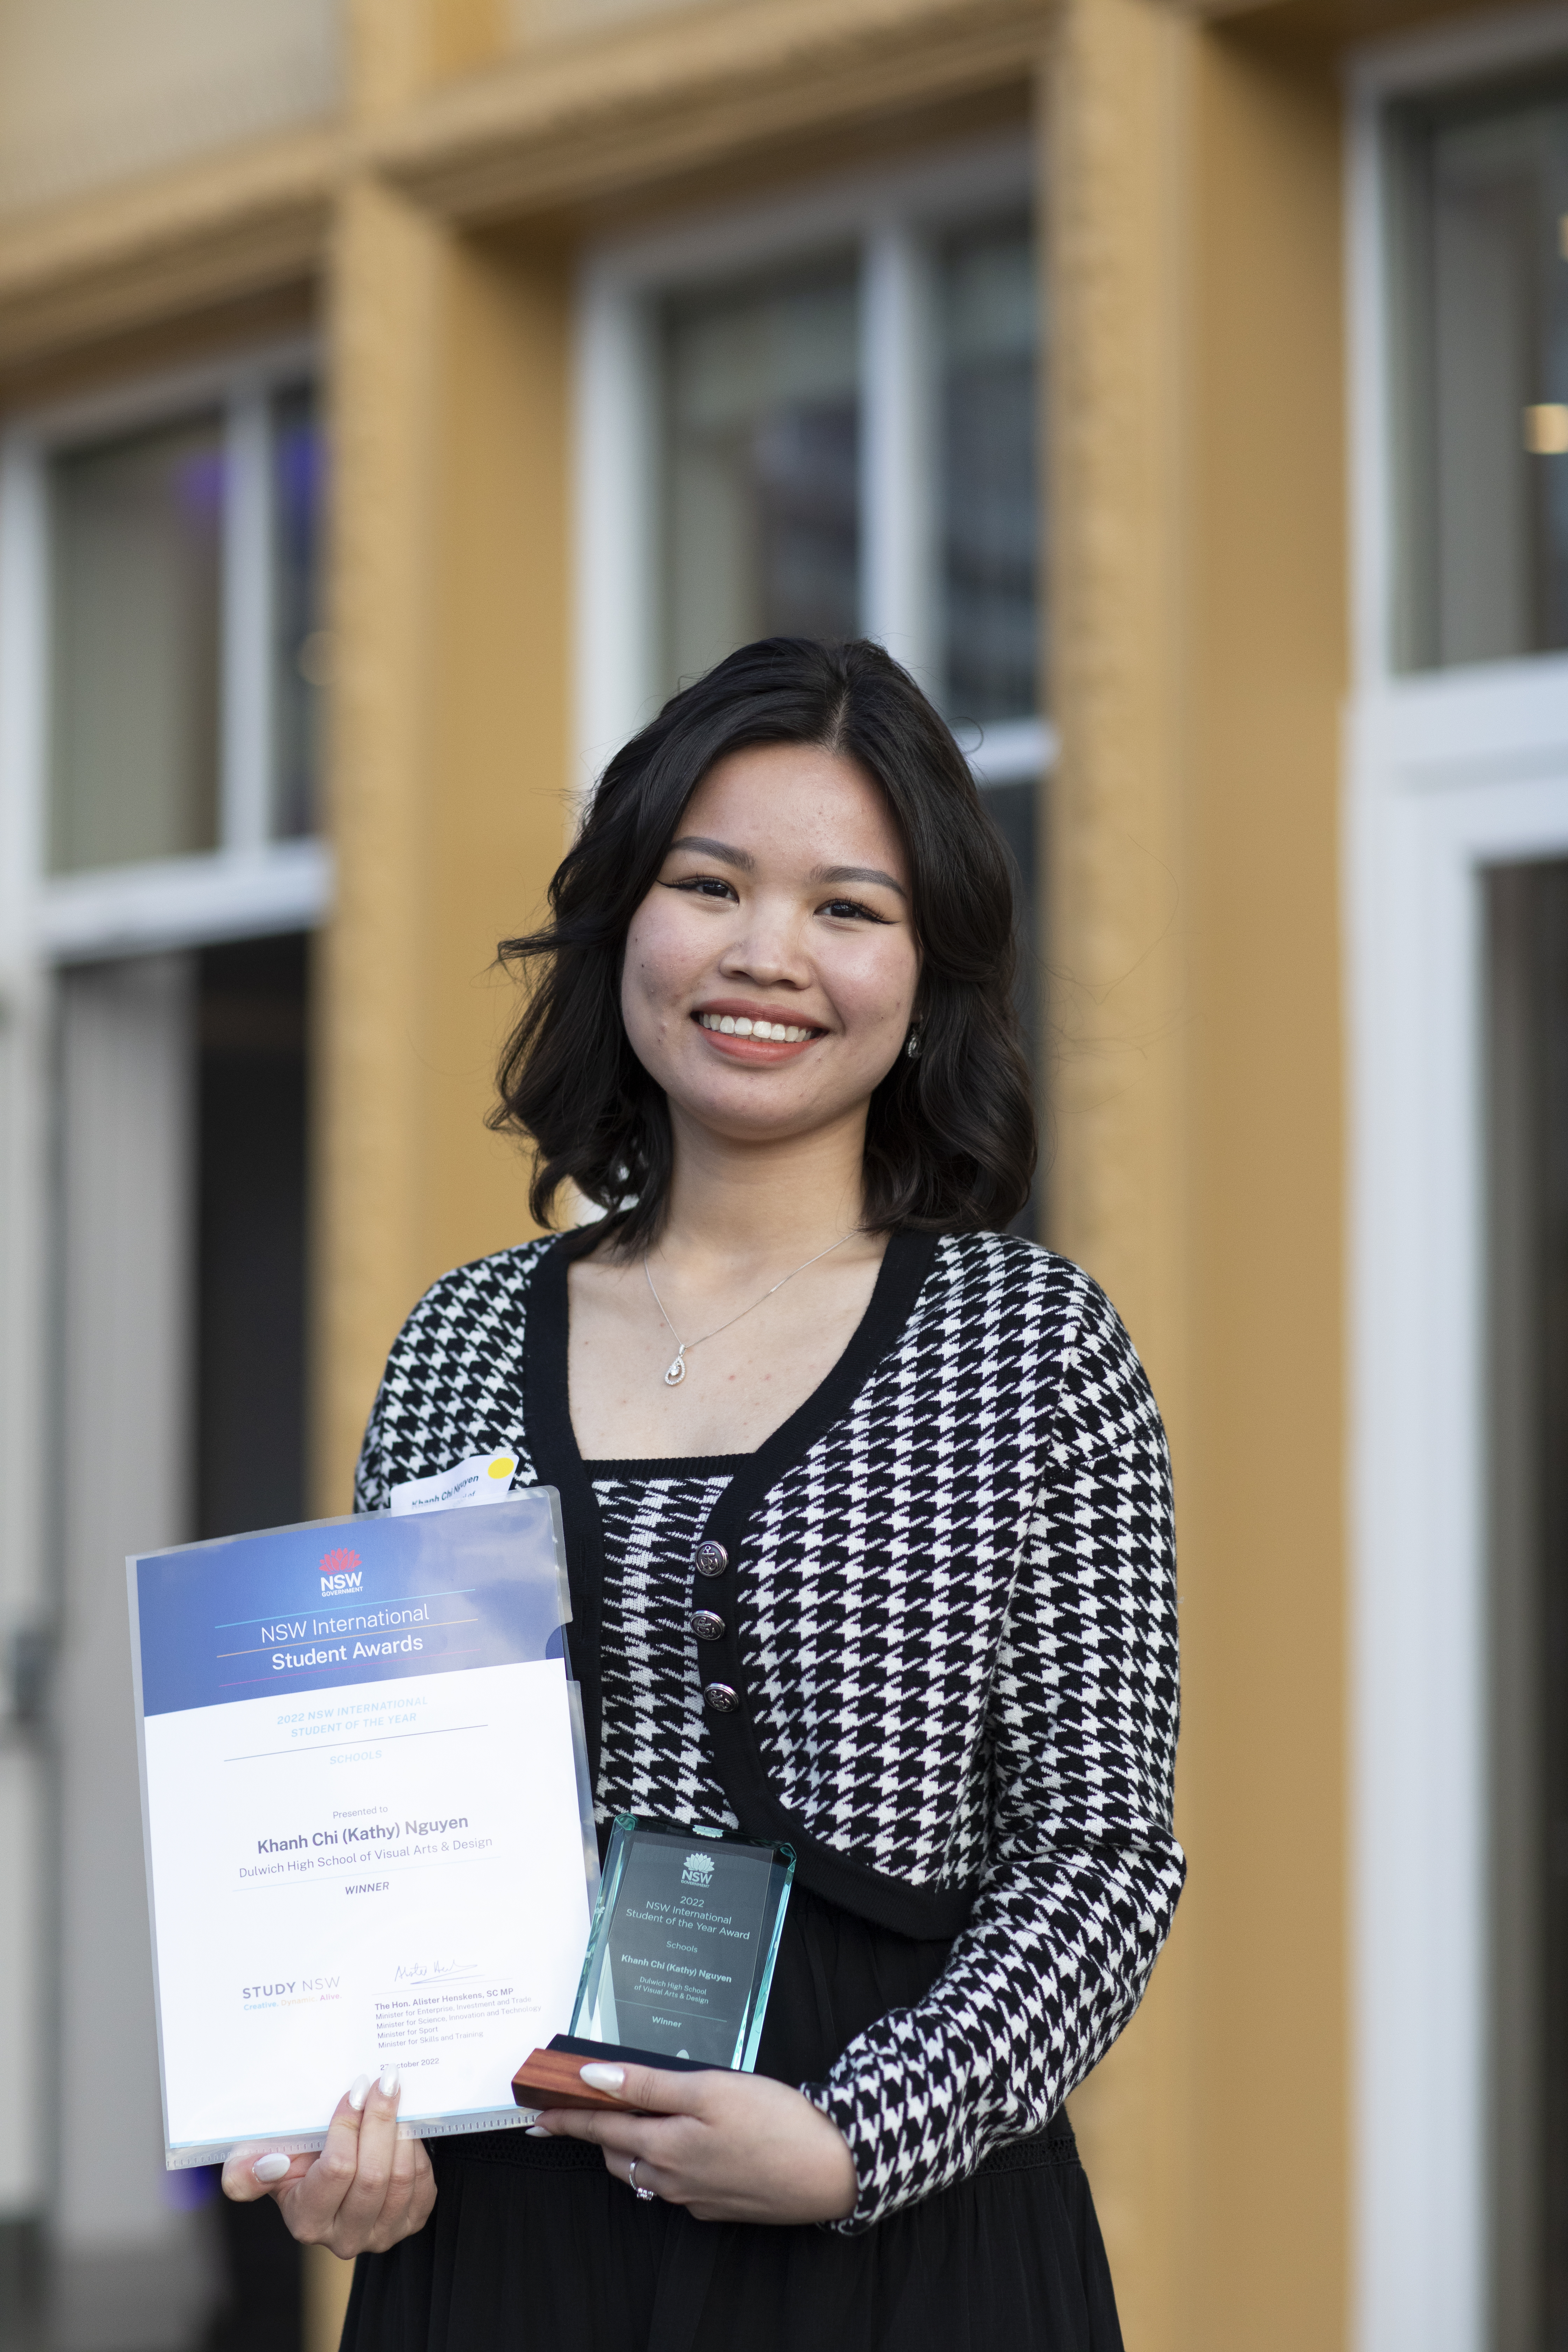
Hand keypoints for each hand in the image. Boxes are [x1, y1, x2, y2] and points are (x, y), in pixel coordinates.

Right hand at [221, 2066, 435, 2255]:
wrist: (336, 2175)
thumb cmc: (300, 2162)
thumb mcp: (266, 2162)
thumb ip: (248, 2170)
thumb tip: (266, 2166)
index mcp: (306, 2221)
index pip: (336, 2170)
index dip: (348, 2126)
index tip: (355, 2090)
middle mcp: (344, 2238)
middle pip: (372, 2176)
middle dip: (381, 2121)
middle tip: (385, 2081)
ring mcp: (380, 2235)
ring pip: (401, 2179)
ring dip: (402, 2132)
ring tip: (396, 2099)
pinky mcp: (409, 2223)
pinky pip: (423, 2186)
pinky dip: (418, 2152)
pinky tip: (405, 2130)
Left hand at [532, 2060, 857, 2224]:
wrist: (831, 2170)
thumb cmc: (774, 2121)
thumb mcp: (708, 2089)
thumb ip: (647, 2085)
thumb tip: (592, 2078)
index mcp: (664, 2145)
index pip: (599, 2127)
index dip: (565, 2117)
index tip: (534, 2114)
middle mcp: (671, 2178)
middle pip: (618, 2151)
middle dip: (596, 2130)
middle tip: (578, 2108)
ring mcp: (694, 2196)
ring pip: (644, 2170)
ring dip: (628, 2146)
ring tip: (625, 2120)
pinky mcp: (717, 2204)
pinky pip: (674, 2183)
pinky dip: (664, 2161)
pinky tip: (682, 2142)